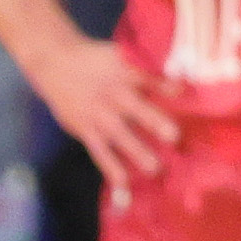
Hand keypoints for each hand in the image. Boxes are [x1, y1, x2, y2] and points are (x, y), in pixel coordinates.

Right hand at [24, 35, 178, 201]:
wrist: (55, 62)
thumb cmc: (97, 60)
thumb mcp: (121, 55)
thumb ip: (148, 70)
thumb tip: (181, 83)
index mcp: (125, 72)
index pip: (149, 78)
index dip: (167, 86)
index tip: (185, 94)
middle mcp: (113, 94)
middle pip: (136, 109)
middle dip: (155, 122)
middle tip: (175, 137)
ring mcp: (98, 114)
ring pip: (119, 135)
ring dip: (137, 152)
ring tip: (156, 169)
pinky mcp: (85, 129)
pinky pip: (100, 152)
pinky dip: (111, 168)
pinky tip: (123, 185)